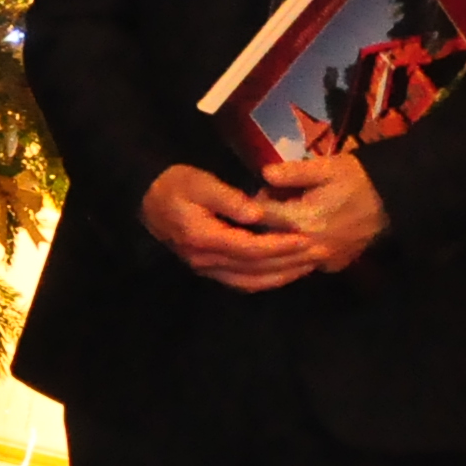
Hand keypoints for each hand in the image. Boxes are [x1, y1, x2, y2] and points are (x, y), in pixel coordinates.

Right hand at [139, 165, 318, 291]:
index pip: (249, 248)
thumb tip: (258, 214)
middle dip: (288, 263)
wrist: (148, 200)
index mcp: (202, 237)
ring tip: (307, 266)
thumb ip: (228, 198)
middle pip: (253, 269)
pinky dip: (265, 281)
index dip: (279, 246)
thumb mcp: (199, 181)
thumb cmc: (176, 185)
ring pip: (249, 282)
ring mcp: (205, 268)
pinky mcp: (208, 270)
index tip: (305, 238)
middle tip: (318, 254)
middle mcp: (204, 259)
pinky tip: (284, 273)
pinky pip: (240, 283)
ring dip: (280, 277)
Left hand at [255, 150, 389, 277]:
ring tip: (253, 239)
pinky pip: (298, 271)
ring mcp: (320, 261)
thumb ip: (292, 172)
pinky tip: (274, 256)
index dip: (246, 205)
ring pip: (278, 266)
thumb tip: (263, 174)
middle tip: (243, 220)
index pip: (259, 216)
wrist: (393, 199)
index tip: (241, 198)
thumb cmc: (357, 179)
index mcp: (302, 221)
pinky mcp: (331, 266)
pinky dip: (283, 266)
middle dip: (249, 233)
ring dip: (262, 255)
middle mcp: (307, 247)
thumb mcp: (326, 167)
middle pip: (263, 245)